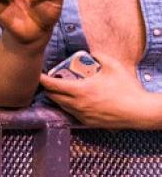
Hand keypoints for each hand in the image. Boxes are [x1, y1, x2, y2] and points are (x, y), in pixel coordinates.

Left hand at [39, 55, 154, 127]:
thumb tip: (91, 53)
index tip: (36, 74)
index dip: (41, 80)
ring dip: (57, 98)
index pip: (52, 85)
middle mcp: (78, 104)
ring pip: (61, 106)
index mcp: (80, 90)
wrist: (139, 111)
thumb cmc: (127, 88)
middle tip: (48, 80)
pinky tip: (73, 101)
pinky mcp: (88, 123)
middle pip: (52, 97)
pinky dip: (68, 106)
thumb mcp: (113, 66)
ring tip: (59, 90)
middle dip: (47, 89)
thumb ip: (99, 56)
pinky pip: (72, 113)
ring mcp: (82, 115)